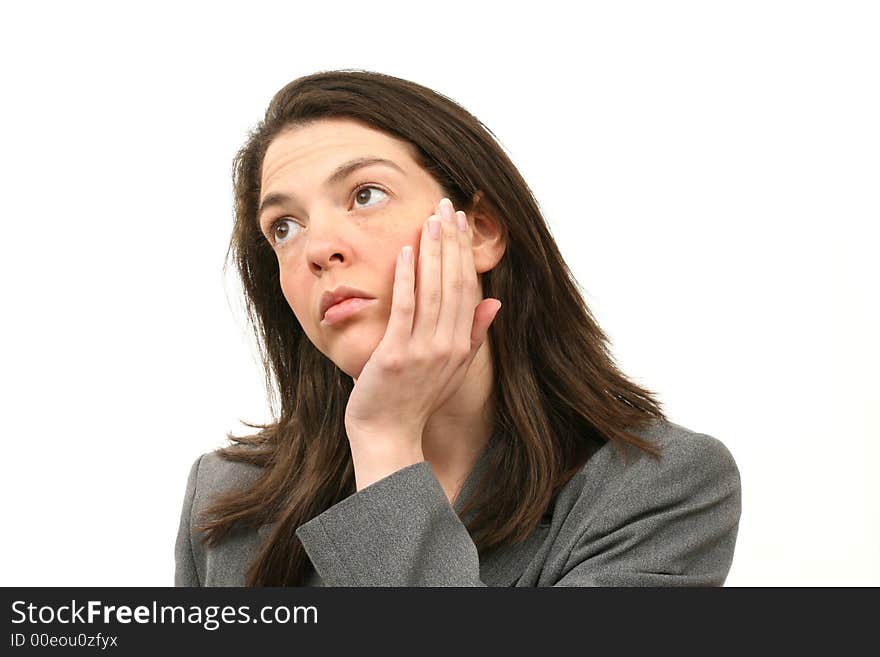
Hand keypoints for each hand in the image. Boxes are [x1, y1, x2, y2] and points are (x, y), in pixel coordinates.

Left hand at [344, 197, 501, 487]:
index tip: (461, 222)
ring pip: (432, 291)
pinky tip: (407, 251)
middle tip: (448, 206)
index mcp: (461, 345)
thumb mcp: (453, 368)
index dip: (464, 252)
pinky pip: (405, 309)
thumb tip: (494, 302)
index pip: (467, 288)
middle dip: (451, 242)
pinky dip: (407, 278)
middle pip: (453, 283)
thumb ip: (474, 334)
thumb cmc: (415, 400)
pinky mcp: (395, 355)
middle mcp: (447, 345)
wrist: (389, 435)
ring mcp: (422, 350)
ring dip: (432, 252)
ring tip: (431, 218)